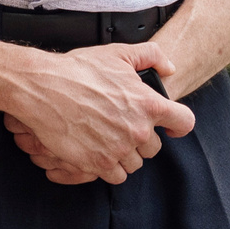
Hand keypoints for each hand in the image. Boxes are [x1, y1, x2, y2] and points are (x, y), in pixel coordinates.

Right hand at [0, 42, 194, 185]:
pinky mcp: (98, 164)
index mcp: (148, 105)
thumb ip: (152, 56)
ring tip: (108, 138)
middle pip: (154, 148)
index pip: (184, 123)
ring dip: (125, 155)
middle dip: (141, 139)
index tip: (169, 126)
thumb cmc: (79, 71)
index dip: (178, 124)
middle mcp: (138, 131)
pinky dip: (110, 168)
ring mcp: (118, 150)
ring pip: (135, 163)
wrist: (45, 89)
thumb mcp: (118, 53)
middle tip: (122, 127)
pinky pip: (116, 176)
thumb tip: (169, 69)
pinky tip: (99, 151)